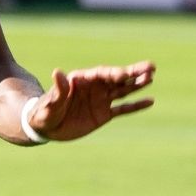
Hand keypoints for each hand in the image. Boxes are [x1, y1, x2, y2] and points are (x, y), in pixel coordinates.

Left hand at [25, 61, 155, 141]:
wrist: (45, 128)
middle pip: (116, 78)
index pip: (101, 74)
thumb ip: (58, 90)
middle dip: (133, 73)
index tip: (126, 74)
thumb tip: (57, 72)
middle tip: (151, 67)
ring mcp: (100, 100)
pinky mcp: (104, 114)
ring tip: (151, 77)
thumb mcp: (51, 102)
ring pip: (122, 90)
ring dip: (137, 85)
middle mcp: (94, 87)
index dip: (114, 73)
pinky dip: (136, 105)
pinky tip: (149, 101)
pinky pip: (123, 109)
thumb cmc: (44, 112)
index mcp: (81, 80)